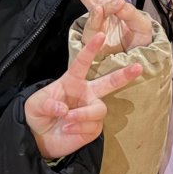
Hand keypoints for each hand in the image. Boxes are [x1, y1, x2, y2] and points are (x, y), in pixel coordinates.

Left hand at [25, 31, 143, 158]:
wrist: (39, 138)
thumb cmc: (38, 114)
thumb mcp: (34, 105)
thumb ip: (47, 104)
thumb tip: (64, 109)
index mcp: (72, 81)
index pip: (82, 63)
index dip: (91, 49)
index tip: (100, 34)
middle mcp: (86, 93)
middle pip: (109, 82)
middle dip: (124, 75)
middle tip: (138, 67)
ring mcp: (91, 110)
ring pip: (99, 108)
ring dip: (82, 114)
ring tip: (66, 120)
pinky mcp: (93, 128)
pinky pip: (93, 126)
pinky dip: (78, 128)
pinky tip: (68, 129)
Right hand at [49, 0, 154, 52]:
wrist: (139, 62)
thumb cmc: (142, 41)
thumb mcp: (143, 25)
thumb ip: (130, 12)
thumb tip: (112, 2)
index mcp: (116, 0)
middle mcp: (103, 10)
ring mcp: (96, 24)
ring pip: (88, 13)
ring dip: (98, 12)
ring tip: (106, 11)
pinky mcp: (93, 40)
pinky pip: (92, 30)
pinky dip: (97, 26)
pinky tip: (105, 29)